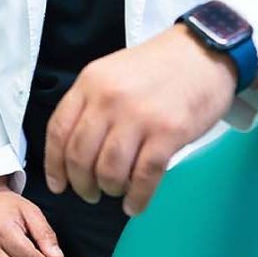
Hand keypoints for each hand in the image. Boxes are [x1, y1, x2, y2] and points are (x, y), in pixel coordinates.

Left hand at [43, 24, 237, 216]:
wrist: (204, 52)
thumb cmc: (159, 66)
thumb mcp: (113, 71)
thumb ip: (92, 103)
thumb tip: (75, 152)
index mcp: (92, 82)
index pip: (59, 130)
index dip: (54, 164)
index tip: (58, 184)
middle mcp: (110, 99)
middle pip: (80, 156)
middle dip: (81, 184)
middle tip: (89, 193)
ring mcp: (140, 116)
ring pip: (109, 171)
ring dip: (109, 190)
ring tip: (115, 191)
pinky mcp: (169, 133)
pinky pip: (143, 178)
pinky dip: (136, 199)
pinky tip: (135, 205)